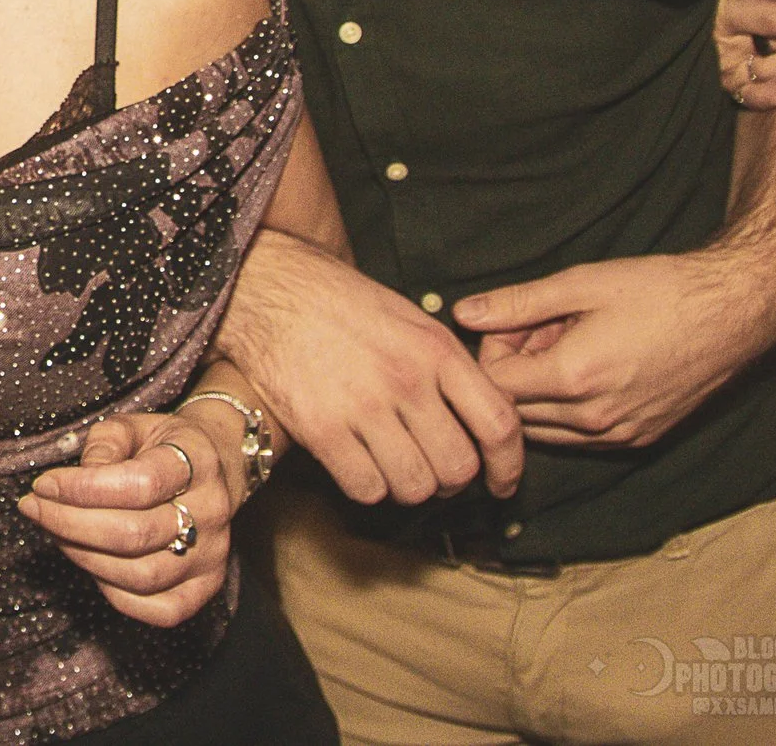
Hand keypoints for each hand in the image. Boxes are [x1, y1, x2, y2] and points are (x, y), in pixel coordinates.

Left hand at [18, 412, 233, 627]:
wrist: (213, 468)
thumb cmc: (160, 446)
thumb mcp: (132, 426)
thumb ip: (103, 444)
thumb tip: (77, 482)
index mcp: (198, 461)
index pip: (140, 484)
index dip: (82, 489)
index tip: (43, 485)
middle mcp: (212, 512)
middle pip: (136, 534)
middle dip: (70, 524)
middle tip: (35, 509)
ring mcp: (213, 556)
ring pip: (141, 575)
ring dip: (84, 558)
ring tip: (56, 533)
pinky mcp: (205, 588)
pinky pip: (157, 610)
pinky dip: (113, 592)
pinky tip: (90, 562)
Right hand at [216, 229, 520, 503]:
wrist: (267, 287)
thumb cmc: (340, 303)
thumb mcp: (409, 319)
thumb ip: (447, 366)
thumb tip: (479, 421)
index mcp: (436, 349)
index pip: (498, 423)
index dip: (508, 464)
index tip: (500, 482)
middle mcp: (406, 380)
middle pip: (458, 467)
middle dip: (451, 480)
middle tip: (433, 470)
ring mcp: (363, 407)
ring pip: (415, 486)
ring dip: (408, 485)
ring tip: (392, 465)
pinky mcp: (321, 430)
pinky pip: (366, 489)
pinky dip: (368, 487)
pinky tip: (358, 463)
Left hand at [456, 252, 775, 447]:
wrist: (733, 312)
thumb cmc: (659, 290)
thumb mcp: (580, 284)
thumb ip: (516, 303)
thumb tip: (463, 313)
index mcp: (573, 380)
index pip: (494, 385)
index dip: (491, 349)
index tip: (514, 321)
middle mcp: (593, 419)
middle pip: (515, 411)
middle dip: (514, 370)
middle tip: (541, 328)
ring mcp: (619, 435)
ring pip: (544, 429)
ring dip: (540, 391)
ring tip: (567, 344)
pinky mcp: (640, 439)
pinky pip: (578, 437)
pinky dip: (568, 407)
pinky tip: (591, 365)